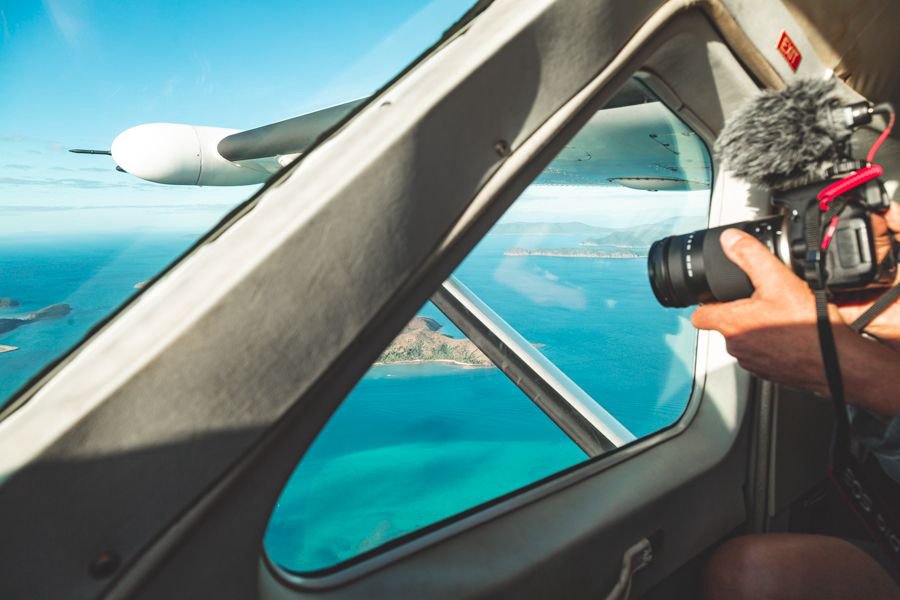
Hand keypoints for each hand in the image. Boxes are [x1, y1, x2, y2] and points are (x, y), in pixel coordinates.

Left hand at [692, 227, 899, 415]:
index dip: (705, 304)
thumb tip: (731, 240)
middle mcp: (736, 346)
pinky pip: (764, 355)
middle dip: (739, 313)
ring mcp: (752, 362)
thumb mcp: (778, 280)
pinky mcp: (770, 373)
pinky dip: (773, 345)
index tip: (715, 297)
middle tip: (761, 301)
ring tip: (780, 316)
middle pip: (725, 326)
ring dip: (757, 329)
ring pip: (745, 341)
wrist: (837, 362)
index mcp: (731, 323)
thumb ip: (751, 256)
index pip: (698, 316)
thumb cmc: (808, 327)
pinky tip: (791, 335)